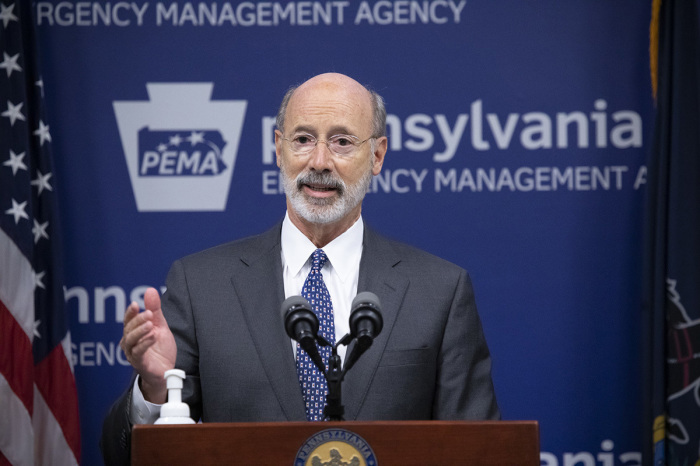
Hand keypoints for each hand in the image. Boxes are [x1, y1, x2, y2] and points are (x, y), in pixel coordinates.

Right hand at [120, 287, 175, 403]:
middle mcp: (130, 343)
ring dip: (140, 331)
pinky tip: (153, 337)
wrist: (166, 371)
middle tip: (149, 313)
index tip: (135, 304)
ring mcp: (133, 354)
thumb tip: (150, 290)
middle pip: (129, 329)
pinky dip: (145, 343)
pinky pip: (138, 353)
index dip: (130, 312)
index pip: (128, 320)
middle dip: (138, 320)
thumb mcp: (160, 326)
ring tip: (150, 325)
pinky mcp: (139, 363)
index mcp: (133, 333)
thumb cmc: (160, 349)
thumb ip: (155, 310)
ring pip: (131, 340)